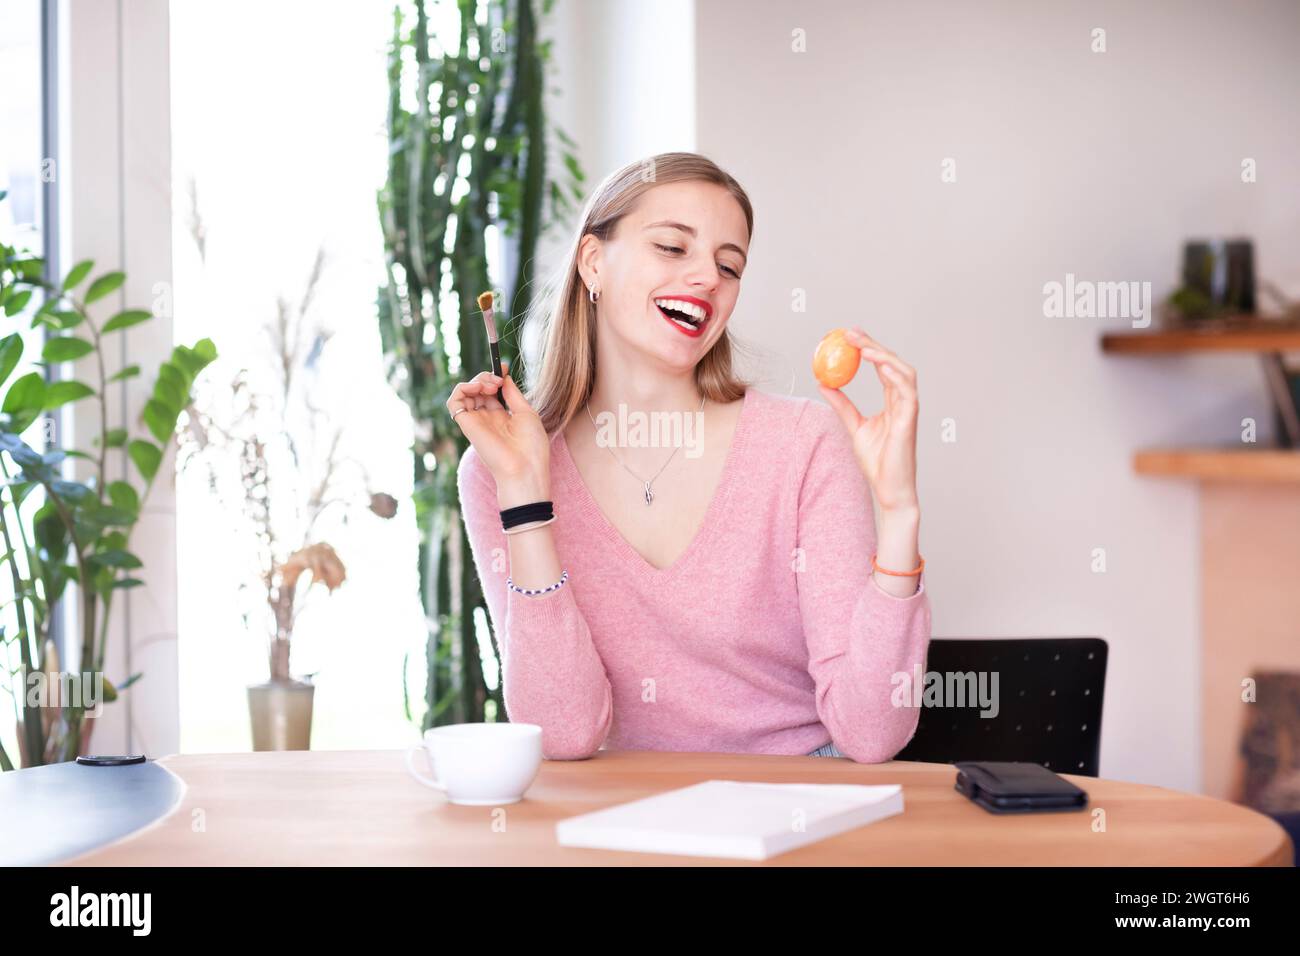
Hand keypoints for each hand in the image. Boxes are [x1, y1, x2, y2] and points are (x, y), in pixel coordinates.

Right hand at [447, 371, 550, 500]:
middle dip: (487, 376)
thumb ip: (512, 394)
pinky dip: (462, 388)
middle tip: (498, 379)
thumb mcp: (526, 413)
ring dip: (476, 381)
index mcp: (502, 418)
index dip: (495, 376)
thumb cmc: (531, 445)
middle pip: (478, 389)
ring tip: (491, 385)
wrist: (525, 467)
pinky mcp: (467, 425)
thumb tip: (504, 377)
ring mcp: (476, 421)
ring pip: (465, 393)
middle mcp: (487, 419)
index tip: (504, 366)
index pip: (492, 392)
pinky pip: (454, 402)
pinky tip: (478, 388)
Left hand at [817, 327, 918, 513]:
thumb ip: (842, 405)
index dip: (868, 349)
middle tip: (850, 333)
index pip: (882, 368)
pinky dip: (895, 376)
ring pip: (904, 373)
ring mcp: (909, 410)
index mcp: (892, 402)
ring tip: (862, 346)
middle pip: (892, 364)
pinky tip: (879, 365)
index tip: (849, 336)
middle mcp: (903, 402)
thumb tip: (823, 384)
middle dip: (873, 345)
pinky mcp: (910, 421)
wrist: (888, 488)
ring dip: (883, 356)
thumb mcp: (853, 426)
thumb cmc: (877, 461)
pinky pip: (907, 392)